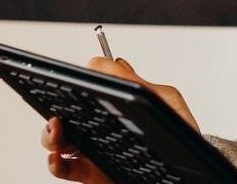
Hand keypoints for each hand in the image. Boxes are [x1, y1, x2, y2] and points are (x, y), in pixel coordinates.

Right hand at [39, 56, 202, 181]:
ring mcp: (93, 148)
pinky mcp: (91, 173)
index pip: (88, 87)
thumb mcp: (166, 102)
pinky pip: (63, 168)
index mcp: (117, 104)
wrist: (187, 172)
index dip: (78, 82)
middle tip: (60, 107)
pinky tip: (58, 157)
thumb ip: (141, 84)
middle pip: (65, 110)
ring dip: (49, 132)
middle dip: (55, 105)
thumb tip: (114, 63)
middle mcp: (101, 124)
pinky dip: (54, 162)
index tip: (74, 80)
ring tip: (57, 128)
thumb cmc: (180, 135)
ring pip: (57, 138)